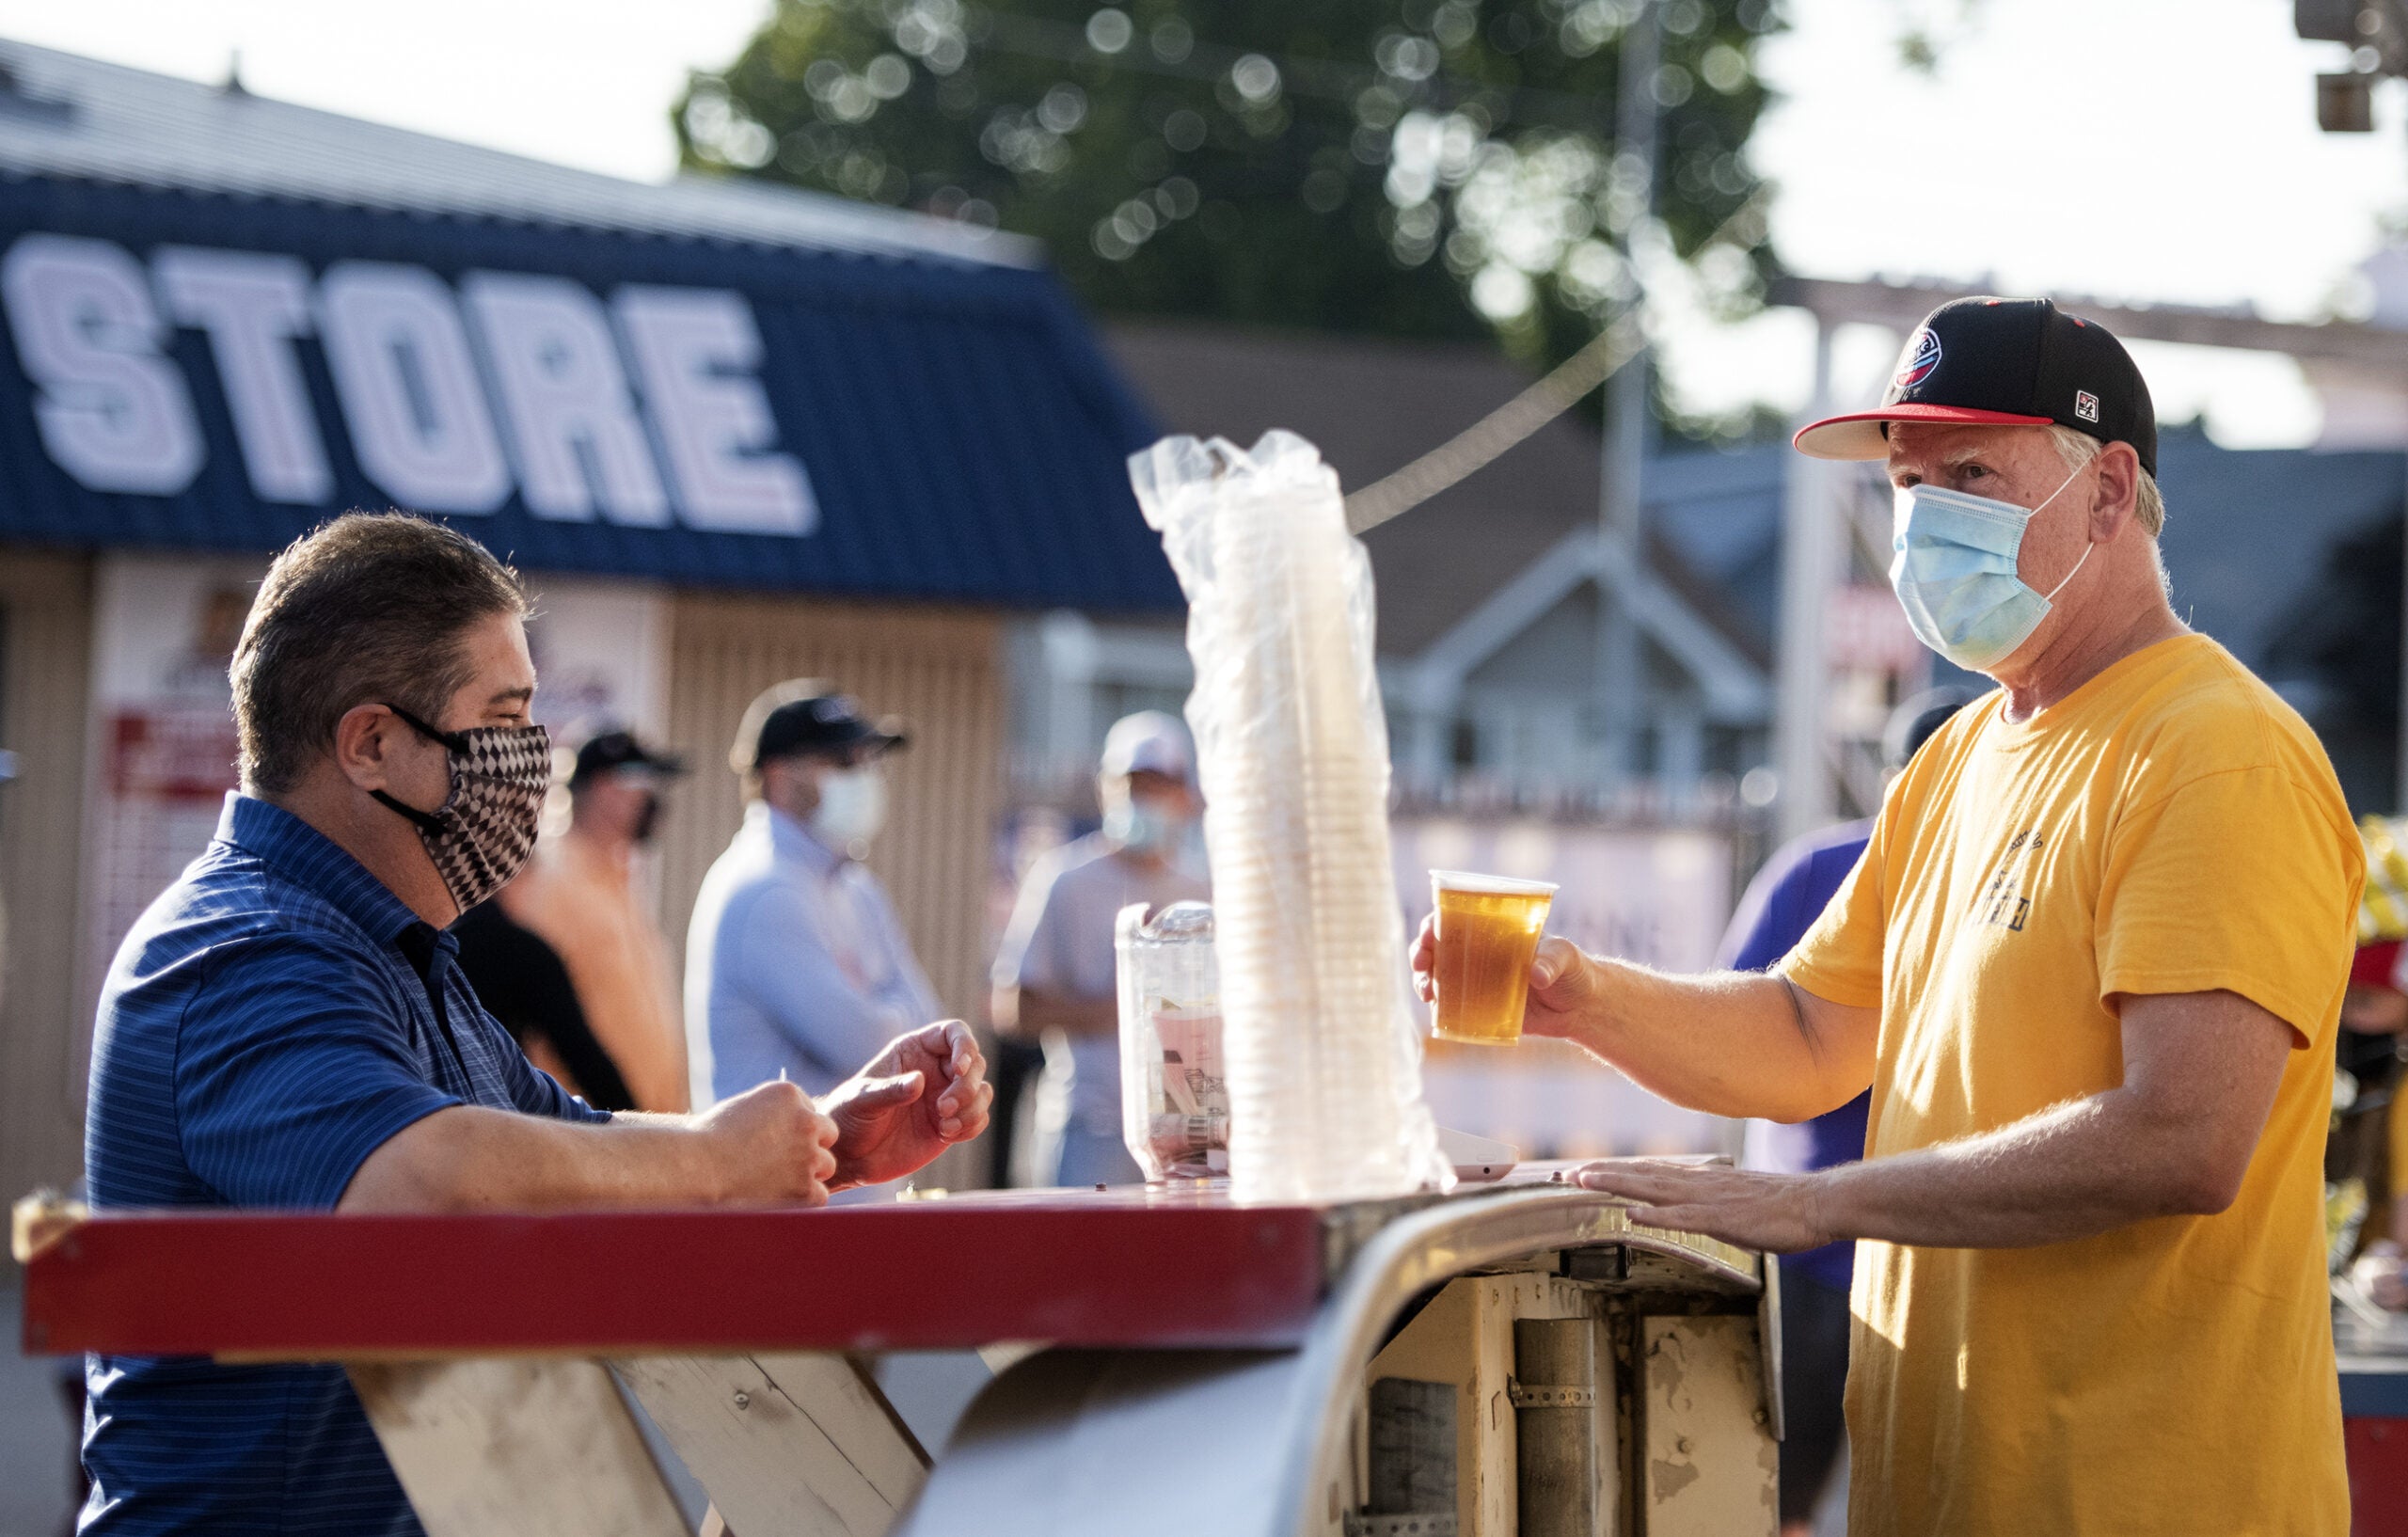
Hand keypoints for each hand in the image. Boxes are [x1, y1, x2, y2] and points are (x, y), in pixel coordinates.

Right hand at [695, 1079, 838, 1205]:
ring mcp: (809, 1155)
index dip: (791, 1128)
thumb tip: (794, 1127)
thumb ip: (774, 1113)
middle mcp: (806, 1121)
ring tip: (772, 1180)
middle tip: (778, 1162)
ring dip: (807, 1173)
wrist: (694, 1169)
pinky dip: (802, 1200)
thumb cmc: (708, 1140)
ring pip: (827, 1165)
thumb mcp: (744, 1108)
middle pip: (827, 1133)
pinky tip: (777, 1198)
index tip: (767, 1140)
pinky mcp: (806, 1188)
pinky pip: (819, 1195)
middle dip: (809, 1147)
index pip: (808, 1110)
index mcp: (788, 1093)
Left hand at [822, 1021, 994, 1189]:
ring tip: (944, 1126)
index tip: (960, 1067)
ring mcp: (945, 1096)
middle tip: (944, 1108)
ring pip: (982, 1091)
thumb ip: (890, 1090)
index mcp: (914, 1050)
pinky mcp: (951, 1123)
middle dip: (968, 1086)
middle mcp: (935, 1070)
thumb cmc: (849, 1118)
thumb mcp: (863, 1100)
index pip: (953, 1033)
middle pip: (975, 1063)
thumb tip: (919, 1081)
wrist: (849, 1156)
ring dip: (972, 1108)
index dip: (965, 1045)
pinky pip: (978, 1118)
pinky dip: (971, 1126)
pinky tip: (946, 1135)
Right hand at [1410, 920, 1599, 1042]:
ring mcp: (1479, 981)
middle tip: (1421, 964)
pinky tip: (1434, 1010)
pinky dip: (1438, 1006)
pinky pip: (1452, 1005)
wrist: (1582, 1008)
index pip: (1456, 919)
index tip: (1429, 932)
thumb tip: (1535, 974)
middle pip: (1439, 946)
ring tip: (1426, 992)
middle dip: (1421, 951)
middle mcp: (1481, 953)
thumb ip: (1553, 961)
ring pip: (1439, 975)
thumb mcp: (1567, 957)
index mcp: (1495, 931)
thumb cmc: (1575, 970)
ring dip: (1424, 980)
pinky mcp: (1482, 1008)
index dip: (1435, 922)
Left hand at [1569, 1158, 1836, 1253]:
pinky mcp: (1724, 1219)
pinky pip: (1685, 1217)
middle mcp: (1697, 1183)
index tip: (1579, 1171)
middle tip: (1563, 1174)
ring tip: (1584, 1180)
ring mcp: (1709, 1199)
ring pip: (1653, 1188)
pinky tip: (1633, 1213)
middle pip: (1640, 1175)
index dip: (1611, 1171)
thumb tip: (1680, 1199)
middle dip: (1601, 1174)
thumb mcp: (1732, 1197)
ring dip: (1616, 1184)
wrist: (1815, 1203)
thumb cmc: (1778, 1205)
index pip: (1646, 1172)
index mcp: (1698, 1180)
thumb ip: (1703, 1196)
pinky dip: (1657, 1214)